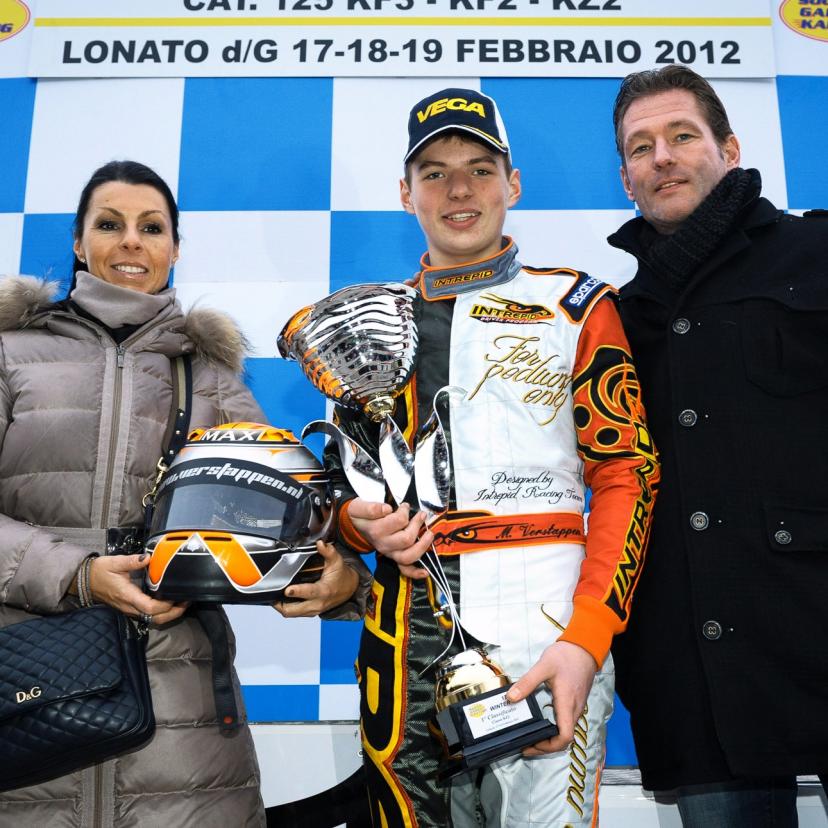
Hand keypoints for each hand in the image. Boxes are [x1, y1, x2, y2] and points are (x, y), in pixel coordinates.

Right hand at [89, 554, 188, 625]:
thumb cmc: (100, 571)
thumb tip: (148, 557)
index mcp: (128, 596)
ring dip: (169, 614)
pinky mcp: (130, 608)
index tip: (177, 595)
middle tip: (187, 602)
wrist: (85, 580)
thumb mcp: (115, 563)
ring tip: (182, 603)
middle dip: (173, 613)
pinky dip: (161, 612)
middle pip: (155, 618)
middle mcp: (129, 607)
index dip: (166, 605)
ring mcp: (129, 610)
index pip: (150, 608)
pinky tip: (169, 602)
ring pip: (152, 619)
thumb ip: (132, 561)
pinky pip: (148, 615)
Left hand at [274, 541, 358, 617]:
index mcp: (324, 590)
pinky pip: (294, 614)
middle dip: (280, 604)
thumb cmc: (341, 575)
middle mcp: (318, 603)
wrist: (349, 589)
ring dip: (281, 606)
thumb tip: (320, 543)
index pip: (309, 592)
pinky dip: (286, 607)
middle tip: (270, 593)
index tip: (287, 590)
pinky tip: (280, 598)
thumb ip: (328, 552)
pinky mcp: (311, 612)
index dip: (297, 592)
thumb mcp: (337, 561)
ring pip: (291, 614)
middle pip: (293, 610)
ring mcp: (314, 610)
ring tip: (272, 594)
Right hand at [347, 498, 432, 578]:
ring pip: (408, 556)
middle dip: (417, 525)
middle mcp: (383, 544)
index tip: (405, 505)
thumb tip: (386, 509)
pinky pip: (405, 569)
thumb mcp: (358, 507)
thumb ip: (370, 508)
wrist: (357, 525)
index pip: (398, 521)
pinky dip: (415, 572)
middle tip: (421, 514)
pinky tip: (425, 572)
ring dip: (422, 545)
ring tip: (429, 533)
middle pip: (406, 539)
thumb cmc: (361, 515)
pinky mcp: (394, 557)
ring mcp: (390, 553)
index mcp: (375, 531)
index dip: (405, 511)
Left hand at [506, 640, 597, 754]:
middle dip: (545, 746)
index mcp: (567, 704)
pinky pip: (566, 722)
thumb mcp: (543, 666)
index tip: (532, 745)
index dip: (549, 747)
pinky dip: (554, 728)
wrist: (584, 647)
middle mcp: (574, 710)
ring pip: (565, 731)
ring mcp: (576, 707)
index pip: (564, 737)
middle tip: (526, 745)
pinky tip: (542, 721)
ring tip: (531, 736)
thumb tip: (511, 698)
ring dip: (550, 738)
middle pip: (564, 739)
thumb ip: (527, 683)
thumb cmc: (566, 656)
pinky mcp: (575, 703)